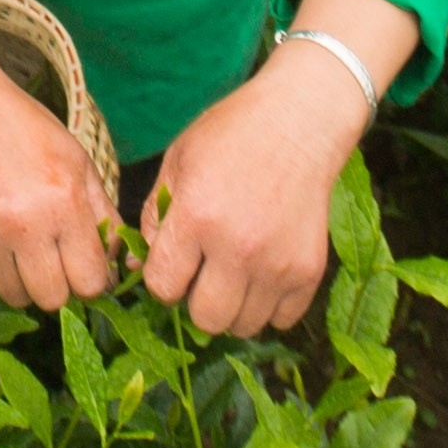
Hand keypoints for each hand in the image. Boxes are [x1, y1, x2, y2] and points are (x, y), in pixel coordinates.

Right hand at [0, 0, 118, 310]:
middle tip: (53, 258)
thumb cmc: (30, 134)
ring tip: (21, 246)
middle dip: (60, 284)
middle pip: (53, 299)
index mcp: (64, 204)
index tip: (85, 266)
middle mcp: (24, 225)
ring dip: (24, 281)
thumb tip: (121, 267)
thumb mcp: (80, 164)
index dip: (93, 280)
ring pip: (16, 297)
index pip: (90, 283)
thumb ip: (106, 216)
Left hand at [136, 48, 365, 333]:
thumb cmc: (231, 135)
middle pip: (205, 319)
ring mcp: (278, 263)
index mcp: (196, 216)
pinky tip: (264, 272)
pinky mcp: (310, 271)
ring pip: (244, 325)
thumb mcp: (178, 162)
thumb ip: (155, 216)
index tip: (173, 263)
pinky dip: (270, 305)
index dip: (162, 279)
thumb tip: (138, 266)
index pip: (163, 287)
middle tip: (204, 273)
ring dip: (234, 306)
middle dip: (196, 300)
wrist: (299, 122)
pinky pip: (283, 319)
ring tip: (235, 271)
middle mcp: (238, 247)